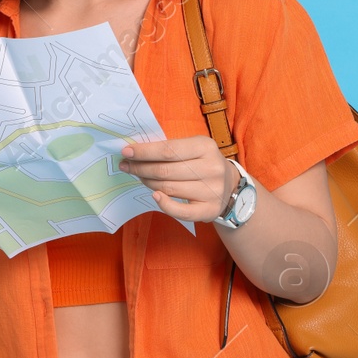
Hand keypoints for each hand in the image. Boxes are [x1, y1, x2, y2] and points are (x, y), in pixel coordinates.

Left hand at [118, 135, 236, 222]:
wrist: (230, 185)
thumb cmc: (203, 162)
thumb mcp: (193, 147)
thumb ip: (170, 148)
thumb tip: (136, 152)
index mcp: (205, 147)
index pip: (168, 150)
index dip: (144, 152)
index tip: (126, 152)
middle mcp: (211, 168)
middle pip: (166, 170)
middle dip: (141, 168)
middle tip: (126, 166)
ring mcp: (212, 191)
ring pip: (169, 188)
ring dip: (148, 183)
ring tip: (139, 177)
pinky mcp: (209, 210)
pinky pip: (180, 211)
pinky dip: (164, 204)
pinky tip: (154, 196)